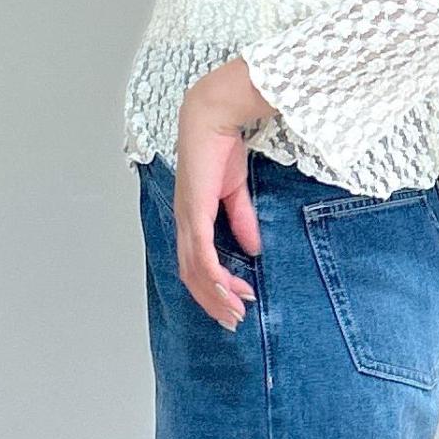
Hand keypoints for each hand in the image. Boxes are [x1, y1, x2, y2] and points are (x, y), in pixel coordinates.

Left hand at [173, 60, 272, 329]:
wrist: (213, 118)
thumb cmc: (221, 147)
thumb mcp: (235, 191)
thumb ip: (242, 220)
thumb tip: (254, 250)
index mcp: (191, 219)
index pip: (196, 264)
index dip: (213, 288)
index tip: (237, 303)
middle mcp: (185, 224)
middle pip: (192, 276)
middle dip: (213, 302)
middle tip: (234, 321)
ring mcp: (188, 220)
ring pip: (196, 272)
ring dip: (217, 295)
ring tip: (237, 312)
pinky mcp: (196, 213)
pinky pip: (204, 255)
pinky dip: (216, 276)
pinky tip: (231, 289)